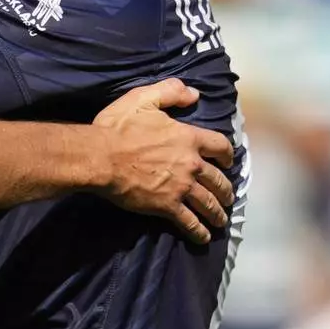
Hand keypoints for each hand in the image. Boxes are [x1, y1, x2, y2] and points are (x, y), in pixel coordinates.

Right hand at [94, 79, 234, 243]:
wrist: (101, 157)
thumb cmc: (118, 127)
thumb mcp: (142, 99)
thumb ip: (170, 92)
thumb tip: (194, 93)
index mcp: (188, 138)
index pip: (220, 146)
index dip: (227, 155)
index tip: (228, 163)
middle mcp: (191, 164)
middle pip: (219, 180)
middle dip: (226, 190)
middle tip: (228, 197)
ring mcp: (181, 187)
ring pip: (208, 203)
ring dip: (217, 212)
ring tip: (220, 219)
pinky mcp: (167, 206)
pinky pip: (190, 222)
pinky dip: (199, 231)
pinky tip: (203, 236)